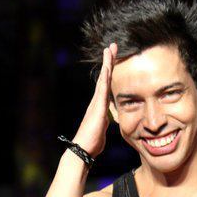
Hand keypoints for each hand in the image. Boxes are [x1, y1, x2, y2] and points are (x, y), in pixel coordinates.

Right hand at [72, 42, 117, 157]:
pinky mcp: (97, 108)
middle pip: (104, 77)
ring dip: (107, 64)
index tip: (113, 59)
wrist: (82, 150)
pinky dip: (105, 77)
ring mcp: (96, 103)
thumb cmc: (92, 143)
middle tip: (112, 46)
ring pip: (103, 79)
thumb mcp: (102, 129)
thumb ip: (104, 121)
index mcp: (99, 106)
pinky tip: (108, 67)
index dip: (110, 72)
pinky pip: (102, 89)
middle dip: (108, 61)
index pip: (106, 85)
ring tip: (110, 49)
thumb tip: (106, 118)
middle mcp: (96, 101)